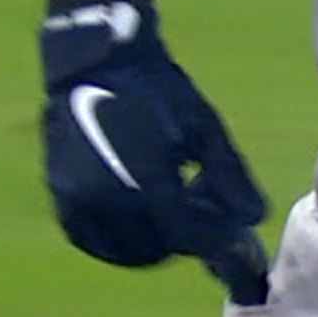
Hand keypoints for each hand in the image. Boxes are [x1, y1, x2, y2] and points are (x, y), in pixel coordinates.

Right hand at [38, 1, 269, 303]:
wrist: (99, 64)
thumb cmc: (159, 92)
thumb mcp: (204, 127)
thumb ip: (230, 176)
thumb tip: (257, 217)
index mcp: (146, 178)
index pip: (186, 235)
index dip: (214, 244)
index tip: (234, 243)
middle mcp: (105, 198)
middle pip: (158, 249)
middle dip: (187, 241)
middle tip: (203, 220)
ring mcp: (77, 201)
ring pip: (124, 252)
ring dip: (155, 244)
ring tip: (172, 214)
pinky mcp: (60, 199)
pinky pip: (93, 242)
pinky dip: (120, 242)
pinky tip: (141, 218)